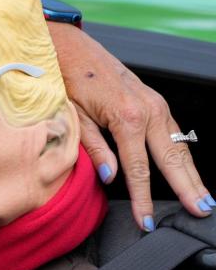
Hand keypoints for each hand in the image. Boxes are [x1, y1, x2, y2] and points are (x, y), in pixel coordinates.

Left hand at [48, 22, 211, 230]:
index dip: (144, 199)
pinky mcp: (154, 100)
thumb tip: (110, 177)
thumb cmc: (67, 79)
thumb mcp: (73, 115)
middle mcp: (148, 110)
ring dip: (192, 173)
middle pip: (172, 159)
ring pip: (180, 146)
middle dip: (187, 188)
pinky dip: (184, 153)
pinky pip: (174, 132)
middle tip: (200, 213)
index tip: (148, 222)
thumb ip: (93, 147)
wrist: (71, 47)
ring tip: (204, 198)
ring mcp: (155, 103)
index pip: (139, 169)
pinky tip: (188, 169)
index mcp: (126, 117)